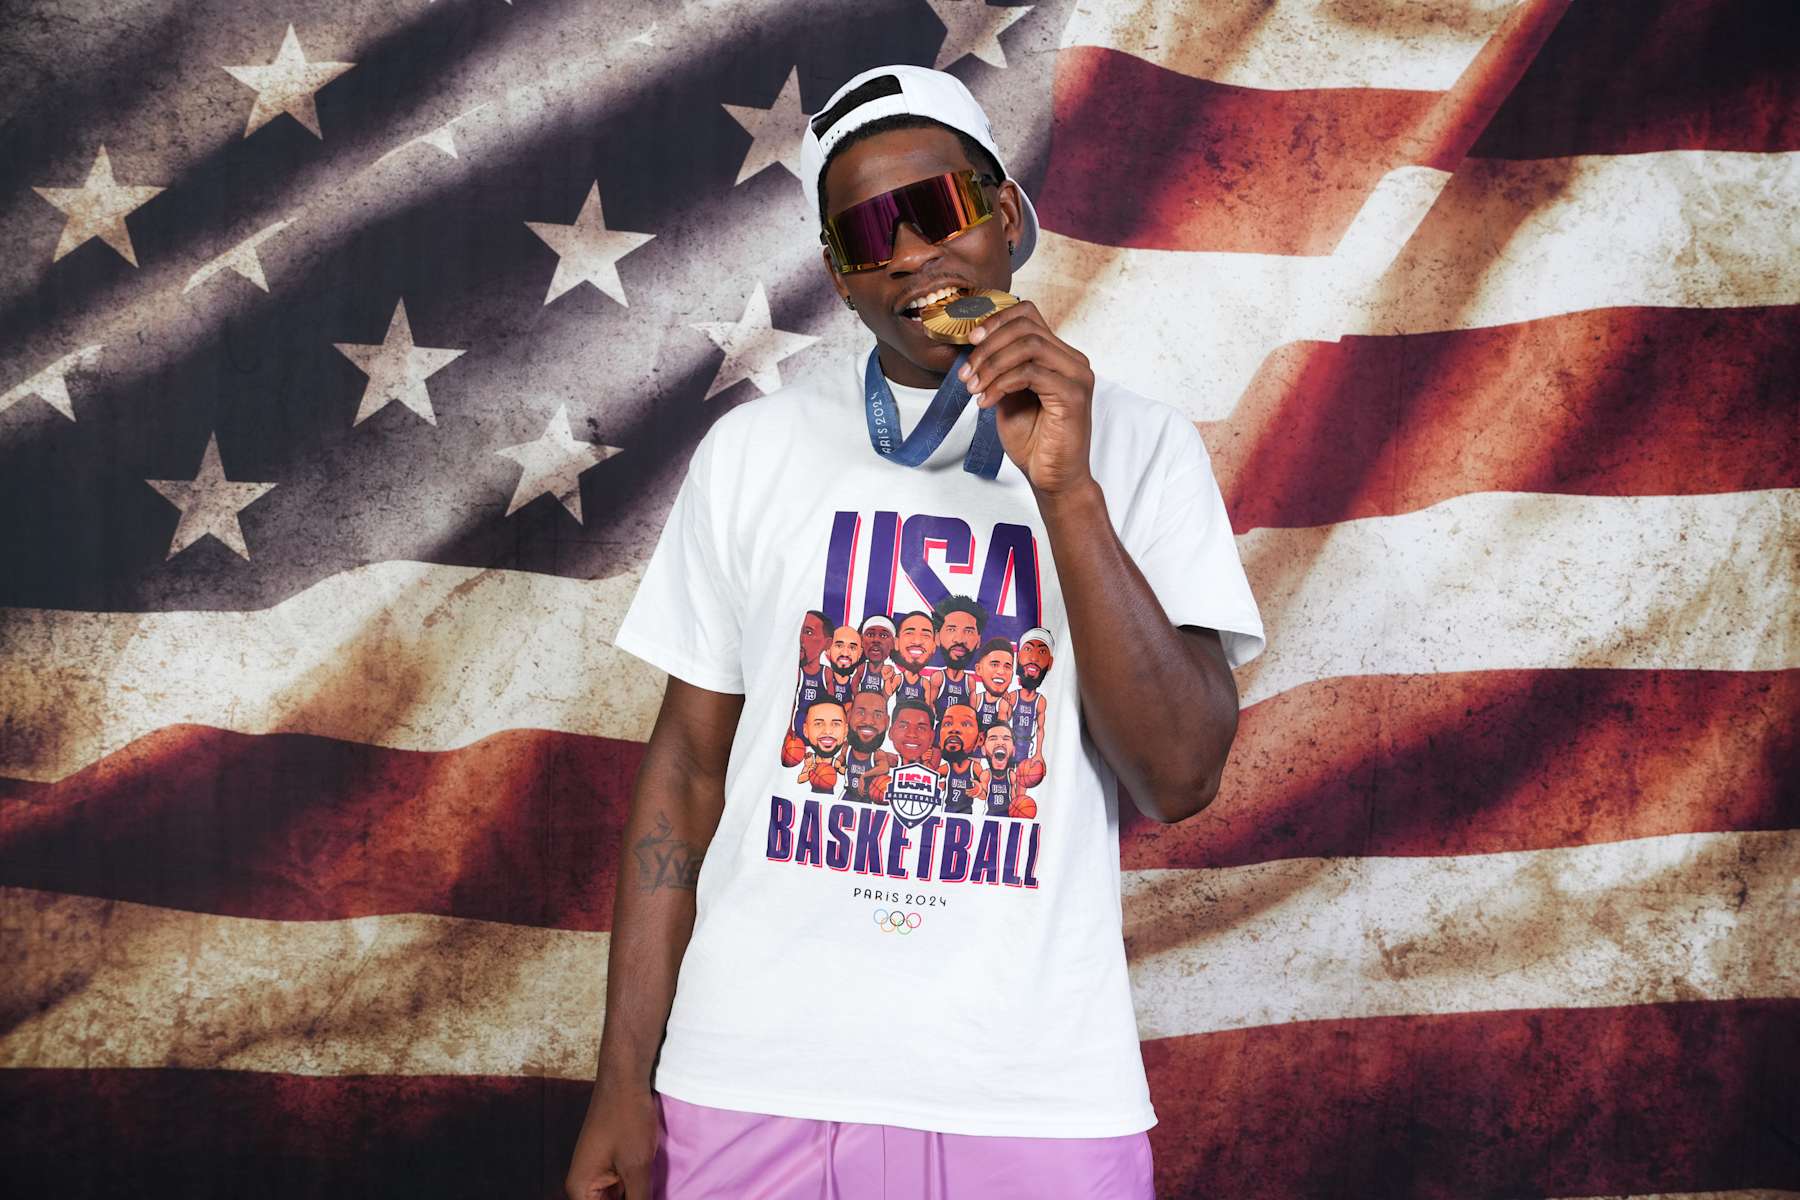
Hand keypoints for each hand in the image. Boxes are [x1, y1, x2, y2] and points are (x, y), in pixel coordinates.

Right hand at [566, 1085, 658, 1198]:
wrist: (625, 1079)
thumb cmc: (626, 1119)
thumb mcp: (637, 1167)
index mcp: (581, 1190)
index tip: (644, 1196)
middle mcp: (583, 1187)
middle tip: (649, 1191)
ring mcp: (597, 1176)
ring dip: (637, 1197)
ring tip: (652, 1188)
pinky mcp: (611, 1166)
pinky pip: (623, 1190)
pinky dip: (638, 1193)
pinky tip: (653, 1190)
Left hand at [956, 302, 1094, 495]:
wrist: (1052, 478)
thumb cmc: (1033, 440)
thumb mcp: (1008, 395)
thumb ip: (1000, 368)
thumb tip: (975, 345)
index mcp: (1059, 356)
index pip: (1028, 315)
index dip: (996, 321)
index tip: (970, 341)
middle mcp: (1072, 361)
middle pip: (1025, 326)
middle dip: (988, 346)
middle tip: (966, 372)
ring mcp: (1076, 376)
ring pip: (1028, 346)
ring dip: (992, 365)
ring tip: (973, 388)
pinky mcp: (1073, 395)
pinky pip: (1030, 373)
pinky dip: (1001, 384)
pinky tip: (987, 401)